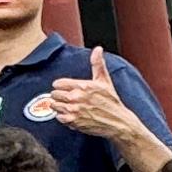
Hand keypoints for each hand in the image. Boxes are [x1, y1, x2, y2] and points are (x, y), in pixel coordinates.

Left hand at [30, 50, 144, 143]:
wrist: (117, 121)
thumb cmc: (111, 101)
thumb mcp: (105, 80)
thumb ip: (98, 64)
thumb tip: (98, 49)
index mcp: (83, 86)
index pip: (58, 83)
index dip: (60, 86)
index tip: (63, 88)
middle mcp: (76, 97)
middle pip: (54, 94)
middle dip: (58, 95)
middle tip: (66, 98)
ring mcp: (74, 110)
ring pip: (54, 106)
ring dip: (59, 106)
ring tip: (68, 106)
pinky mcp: (73, 122)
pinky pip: (58, 117)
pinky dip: (62, 117)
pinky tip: (71, 115)